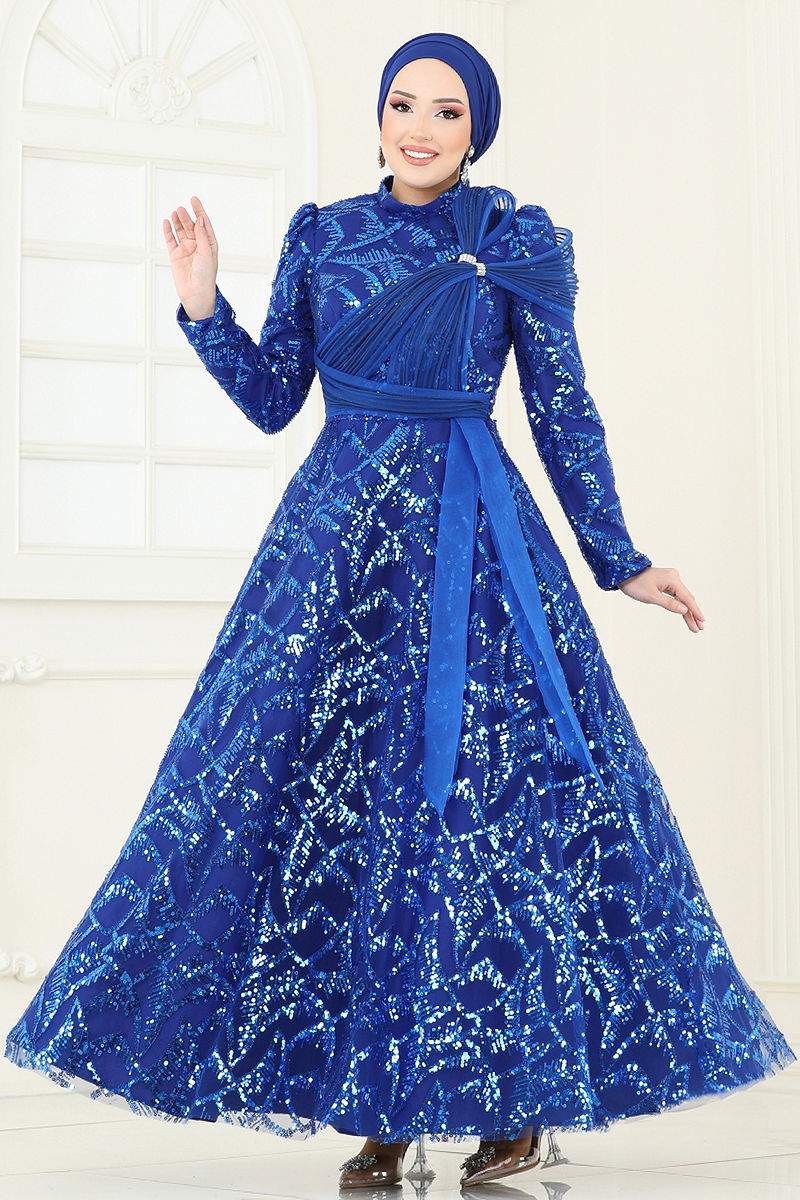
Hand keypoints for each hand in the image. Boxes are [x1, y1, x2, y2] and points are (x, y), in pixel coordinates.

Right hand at [163, 195, 218, 318]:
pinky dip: (168, 231)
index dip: (199, 211)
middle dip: (186, 217)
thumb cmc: (206, 276)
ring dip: (178, 221)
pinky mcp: (175, 255)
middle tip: (181, 209)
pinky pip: (170, 240)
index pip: (204, 224)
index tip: (194, 200)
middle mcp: (198, 245)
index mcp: (209, 244)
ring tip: (175, 212)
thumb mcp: (207, 253)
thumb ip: (202, 236)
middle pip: (191, 226)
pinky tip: (167, 222)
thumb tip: (200, 220)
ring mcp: (186, 250)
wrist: (196, 293)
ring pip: (180, 231)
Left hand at [618, 565, 705, 632]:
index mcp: (672, 579)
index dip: (695, 611)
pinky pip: (676, 596)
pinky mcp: (666, 582)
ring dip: (687, 611)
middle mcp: (674, 577)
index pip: (687, 598)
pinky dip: (680, 605)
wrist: (624, 573)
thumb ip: (669, 604)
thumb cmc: (635, 584)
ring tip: (695, 625)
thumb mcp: (651, 597)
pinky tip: (686, 614)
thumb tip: (685, 610)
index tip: (702, 620)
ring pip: (682, 598)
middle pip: (686, 599)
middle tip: (699, 628)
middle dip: (692, 614)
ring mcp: (671, 579)